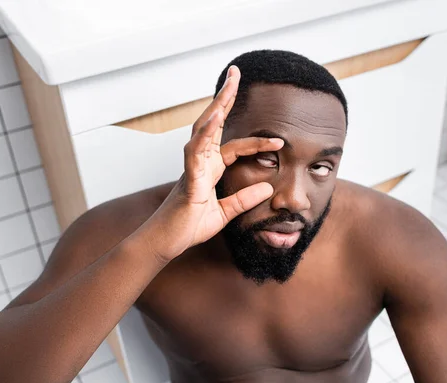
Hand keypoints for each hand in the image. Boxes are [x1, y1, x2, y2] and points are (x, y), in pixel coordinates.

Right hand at [145, 66, 283, 261]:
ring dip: (216, 107)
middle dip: (224, 98)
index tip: (279, 143)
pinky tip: (215, 118)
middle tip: (235, 73)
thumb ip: (244, 199)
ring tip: (228, 85)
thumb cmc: (188, 227)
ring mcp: (191, 168)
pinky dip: (204, 134)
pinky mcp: (187, 179)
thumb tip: (268, 188)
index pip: (234, 147)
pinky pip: (194, 152)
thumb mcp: (225, 213)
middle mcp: (199, 163)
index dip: (257, 143)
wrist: (167, 243)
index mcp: (208, 169)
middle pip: (213, 123)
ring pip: (202, 129)